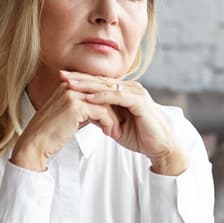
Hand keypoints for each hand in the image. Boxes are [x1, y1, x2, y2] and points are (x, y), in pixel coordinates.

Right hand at [11, 80, 121, 171]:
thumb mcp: (70, 116)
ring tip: (116, 132)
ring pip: (105, 103)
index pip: (97, 89)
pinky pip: (103, 112)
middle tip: (122, 123)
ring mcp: (72, 94)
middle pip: (103, 93)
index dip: (109, 102)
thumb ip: (85, 109)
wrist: (35, 144)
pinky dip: (109, 124)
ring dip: (114, 119)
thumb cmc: (52, 133)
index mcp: (68, 86)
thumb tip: (103, 111)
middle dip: (115, 109)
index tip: (118, 116)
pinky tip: (110, 133)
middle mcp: (70, 86)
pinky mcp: (76, 106)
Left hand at [59, 71, 188, 175]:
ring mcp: (136, 93)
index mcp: (125, 91)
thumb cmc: (141, 137)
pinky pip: (117, 96)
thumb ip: (102, 116)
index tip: (62, 80)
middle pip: (101, 80)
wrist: (161, 147)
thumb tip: (86, 113)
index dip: (81, 80)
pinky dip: (102, 96)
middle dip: (80, 78)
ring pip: (107, 86)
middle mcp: (131, 88)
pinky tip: (89, 97)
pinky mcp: (139, 102)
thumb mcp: (116, 125)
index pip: (99, 82)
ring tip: (70, 84)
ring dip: (87, 85)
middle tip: (61, 75)